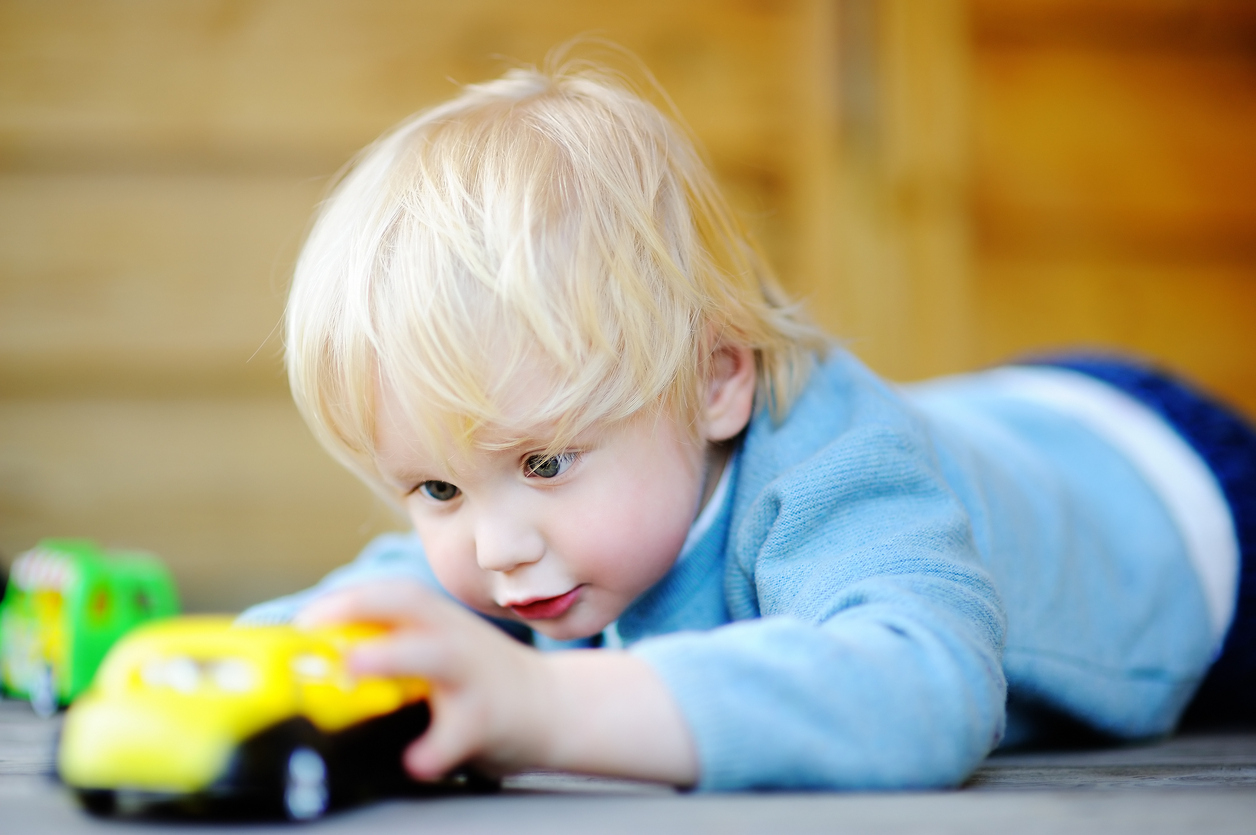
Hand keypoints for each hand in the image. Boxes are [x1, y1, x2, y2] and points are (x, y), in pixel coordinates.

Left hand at [296, 580, 547, 779]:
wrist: (553, 707)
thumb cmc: (479, 680)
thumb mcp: (439, 649)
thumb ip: (392, 647)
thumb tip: (317, 664)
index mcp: (439, 618)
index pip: (389, 592)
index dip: (345, 600)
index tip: (303, 620)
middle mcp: (455, 636)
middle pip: (410, 605)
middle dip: (361, 608)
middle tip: (315, 631)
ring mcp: (473, 674)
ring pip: (436, 655)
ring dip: (392, 656)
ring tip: (354, 669)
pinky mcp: (487, 717)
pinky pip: (456, 733)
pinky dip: (434, 749)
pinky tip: (415, 760)